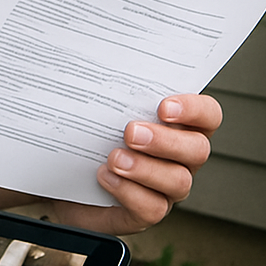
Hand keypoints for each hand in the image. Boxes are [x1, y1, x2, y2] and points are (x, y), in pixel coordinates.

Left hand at [49, 93, 222, 235]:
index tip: (164, 107)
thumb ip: (108, 83)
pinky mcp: (142, 212)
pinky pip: (152, 209)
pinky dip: (129, 192)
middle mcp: (178, 157)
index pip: (208, 115)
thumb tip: (93, 53)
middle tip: (131, 132)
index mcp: (177, 125)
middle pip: (198, 150)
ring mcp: (163, 187)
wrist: (57, 171)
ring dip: (146, 169)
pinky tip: (105, 177)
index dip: (195, 110)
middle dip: (166, 141)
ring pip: (179, 182)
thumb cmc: (84, 130)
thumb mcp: (95, 103)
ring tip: (114, 158)